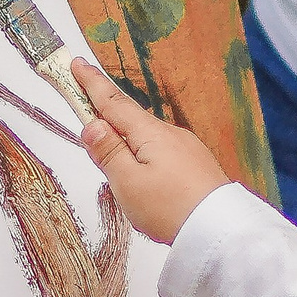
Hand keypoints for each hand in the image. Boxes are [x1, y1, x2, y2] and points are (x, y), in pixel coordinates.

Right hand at [77, 61, 227, 246]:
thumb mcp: (127, 183)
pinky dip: (145, 156)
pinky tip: (144, 179)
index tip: (76, 63)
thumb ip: (108, 152)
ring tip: (112, 166)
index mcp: (149, 133)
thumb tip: (92, 125)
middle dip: (105, 113)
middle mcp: (170, 134)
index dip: (91, 83)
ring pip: (146, 139)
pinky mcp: (195, 166)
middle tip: (84, 104)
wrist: (220, 233)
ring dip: (125, 142)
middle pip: (129, 119)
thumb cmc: (171, 209)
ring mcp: (186, 149)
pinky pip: (161, 153)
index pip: (112, 102)